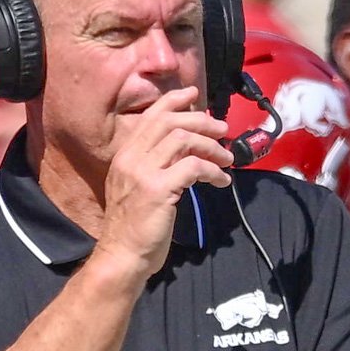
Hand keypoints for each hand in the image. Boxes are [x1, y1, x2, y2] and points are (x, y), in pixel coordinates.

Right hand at [95, 86, 232, 276]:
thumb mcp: (138, 188)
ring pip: (183, 140)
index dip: (174, 101)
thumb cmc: (134, 227)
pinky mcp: (158, 189)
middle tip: (222, 129)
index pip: (151, 117)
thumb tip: (185, 150)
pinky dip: (213, 171)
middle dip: (201, 121)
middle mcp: (131, 159)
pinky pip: (193, 167)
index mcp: (125, 155)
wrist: (122, 256)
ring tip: (227, 159)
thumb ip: (154, 166)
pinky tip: (221, 181)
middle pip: (170, 123)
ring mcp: (143, 173)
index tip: (194, 95)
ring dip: (212, 147)